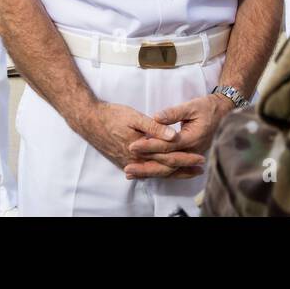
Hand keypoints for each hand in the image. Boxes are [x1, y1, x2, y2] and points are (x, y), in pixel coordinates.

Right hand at [78, 102, 203, 174]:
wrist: (88, 120)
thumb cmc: (112, 115)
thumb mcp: (134, 117)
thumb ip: (155, 127)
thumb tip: (174, 137)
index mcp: (140, 150)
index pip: (168, 158)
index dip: (185, 158)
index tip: (200, 158)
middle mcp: (135, 161)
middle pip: (164, 168)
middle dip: (183, 168)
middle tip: (200, 167)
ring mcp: (129, 163)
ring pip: (155, 172)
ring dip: (173, 172)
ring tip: (189, 172)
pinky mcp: (124, 162)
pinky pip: (145, 171)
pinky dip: (158, 172)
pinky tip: (165, 172)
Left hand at [124, 94, 232, 179]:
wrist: (224, 113)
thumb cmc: (208, 107)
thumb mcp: (191, 106)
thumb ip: (173, 112)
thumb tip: (155, 118)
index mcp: (192, 138)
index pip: (166, 145)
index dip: (149, 146)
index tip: (133, 146)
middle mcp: (192, 151)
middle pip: (166, 163)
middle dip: (146, 166)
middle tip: (128, 168)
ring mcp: (191, 156)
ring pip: (169, 169)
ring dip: (150, 172)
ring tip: (132, 174)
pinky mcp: (189, 156)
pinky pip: (173, 168)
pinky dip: (159, 171)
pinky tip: (146, 173)